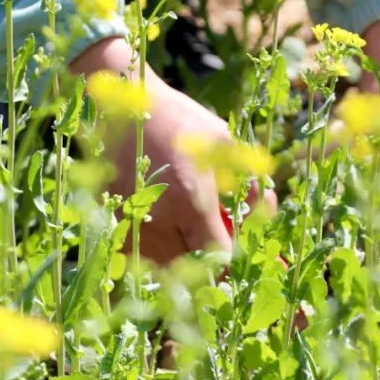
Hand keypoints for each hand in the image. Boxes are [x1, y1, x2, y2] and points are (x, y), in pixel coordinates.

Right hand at [72, 37, 254, 263]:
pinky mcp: (117, 224)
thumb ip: (249, 183)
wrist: (123, 110)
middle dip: (212, 261)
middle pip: (193, 269)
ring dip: (185, 259)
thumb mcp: (224, 143)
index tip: (241, 246)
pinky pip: (144, 256)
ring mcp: (135, 224)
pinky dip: (160, 252)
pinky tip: (168, 228)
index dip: (234, 258)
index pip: (218, 255)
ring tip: (193, 232)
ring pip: (167, 267)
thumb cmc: (179, 121)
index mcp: (191, 199)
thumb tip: (262, 212)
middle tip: (220, 240)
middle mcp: (160, 219)